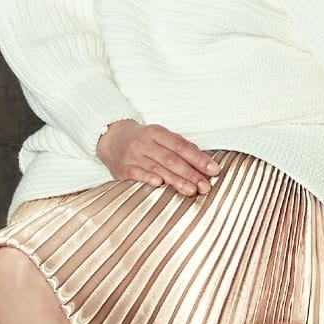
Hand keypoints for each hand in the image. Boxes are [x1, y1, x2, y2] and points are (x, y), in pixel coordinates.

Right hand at [97, 119, 217, 196]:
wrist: (109, 138)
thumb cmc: (140, 140)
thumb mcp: (159, 137)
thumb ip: (179, 148)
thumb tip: (203, 163)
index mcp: (157, 133)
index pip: (181, 146)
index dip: (198, 159)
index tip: (213, 170)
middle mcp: (145, 143)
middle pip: (171, 159)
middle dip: (190, 174)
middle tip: (205, 186)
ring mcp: (133, 156)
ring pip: (157, 168)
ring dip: (175, 180)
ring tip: (191, 191)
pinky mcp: (122, 169)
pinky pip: (137, 174)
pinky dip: (148, 179)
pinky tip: (159, 185)